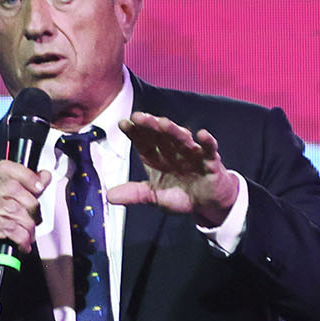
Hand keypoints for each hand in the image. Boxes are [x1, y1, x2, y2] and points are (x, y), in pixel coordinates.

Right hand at [0, 159, 45, 286]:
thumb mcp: (8, 210)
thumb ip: (25, 191)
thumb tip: (44, 175)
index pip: (6, 168)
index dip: (26, 175)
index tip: (39, 186)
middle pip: (14, 188)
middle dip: (31, 207)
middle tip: (33, 221)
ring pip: (15, 209)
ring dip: (27, 226)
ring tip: (27, 236)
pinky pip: (11, 228)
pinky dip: (22, 238)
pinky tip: (22, 244)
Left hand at [112, 112, 242, 230]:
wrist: (206, 203)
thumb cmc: (180, 194)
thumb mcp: (155, 197)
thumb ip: (134, 194)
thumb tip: (109, 196)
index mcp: (157, 156)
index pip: (143, 141)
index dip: (134, 132)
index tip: (122, 124)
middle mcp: (173, 150)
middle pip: (160, 135)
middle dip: (150, 125)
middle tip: (138, 117)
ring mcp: (192, 153)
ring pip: (182, 138)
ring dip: (173, 130)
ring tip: (163, 123)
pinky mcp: (210, 161)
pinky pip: (209, 149)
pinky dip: (207, 141)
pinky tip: (201, 134)